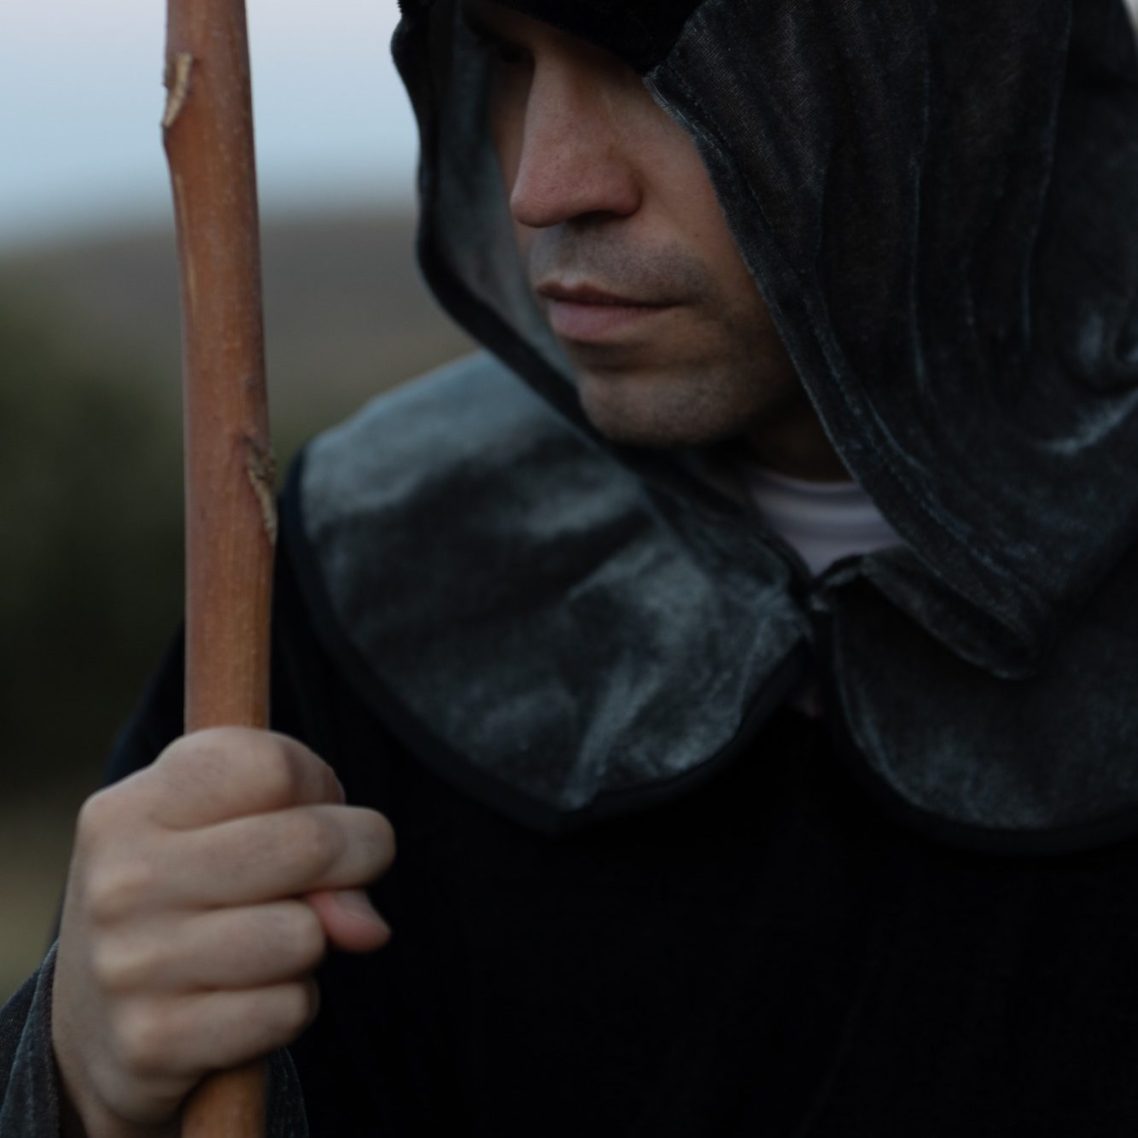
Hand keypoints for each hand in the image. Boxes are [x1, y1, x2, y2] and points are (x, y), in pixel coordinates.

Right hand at [51, 728, 394, 1136]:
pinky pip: (289, 1009)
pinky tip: (244, 999)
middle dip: (358, 858)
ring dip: (313, 943)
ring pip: (307, 934)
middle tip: (333, 879)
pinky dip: (290, 1005)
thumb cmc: (186, 896)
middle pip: (310, 842)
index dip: (320, 786)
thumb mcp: (223, 831)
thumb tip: (366, 927)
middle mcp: (123, 879)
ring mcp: (131, 964)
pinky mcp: (153, 1043)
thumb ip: (312, 835)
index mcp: (134, 806)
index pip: (276, 767)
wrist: (88, 1025)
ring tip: (264, 943)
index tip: (309, 807)